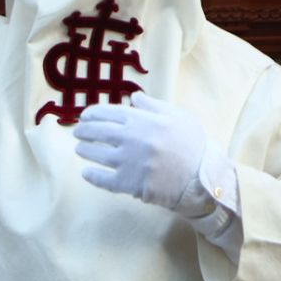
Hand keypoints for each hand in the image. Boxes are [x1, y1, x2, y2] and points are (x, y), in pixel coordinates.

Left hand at [74, 93, 215, 217]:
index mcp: (143, 120)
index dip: (93, 114)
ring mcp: (128, 162)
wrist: (203, 177)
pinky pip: (103, 179)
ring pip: (97, 154)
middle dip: (84, 131)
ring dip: (84, 150)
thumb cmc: (194, 144)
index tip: (85, 116)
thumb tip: (133, 97)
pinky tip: (85, 172)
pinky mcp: (129, 184)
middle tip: (78, 132)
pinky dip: (91, 176)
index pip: (110, 113)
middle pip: (99, 132)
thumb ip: (154, 106)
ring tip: (79, 149)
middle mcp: (132, 139)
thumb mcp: (179, 117)